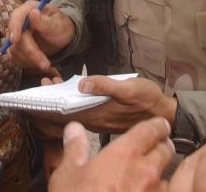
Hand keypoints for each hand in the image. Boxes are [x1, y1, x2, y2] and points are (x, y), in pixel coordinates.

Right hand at [5, 0, 75, 71]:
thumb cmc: (61, 27)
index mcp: (29, 8)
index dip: (14, 28)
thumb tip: (33, 13)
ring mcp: (16, 34)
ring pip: (14, 50)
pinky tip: (37, 63)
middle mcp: (20, 21)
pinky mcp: (16, 46)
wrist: (62, 38)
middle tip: (45, 64)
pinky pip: (14, 57)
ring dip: (29, 60)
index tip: (15, 40)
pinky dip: (25, 62)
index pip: (16, 17)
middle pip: (16, 38)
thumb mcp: (57, 24)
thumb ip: (44, 22)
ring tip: (45, 64)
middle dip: (30, 52)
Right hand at [48, 118, 172, 191]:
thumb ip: (74, 149)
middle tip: (155, 149)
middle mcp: (147, 172)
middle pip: (166, 150)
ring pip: (168, 178)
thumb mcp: (66, 176)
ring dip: (160, 177)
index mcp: (126, 154)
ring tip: (148, 182)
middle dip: (162, 148)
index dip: (156, 126)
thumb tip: (73, 129)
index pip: (151, 129)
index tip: (158, 125)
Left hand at [52, 76, 174, 133]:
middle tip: (45, 83)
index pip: (64, 117)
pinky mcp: (106, 119)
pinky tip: (74, 91)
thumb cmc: (148, 100)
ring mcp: (100, 121)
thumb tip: (82, 83)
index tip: (39, 93)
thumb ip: (105, 86)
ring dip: (62, 100)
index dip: (49, 107)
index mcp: (97, 116)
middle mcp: (95, 122)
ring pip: (73, 113)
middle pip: (65, 116)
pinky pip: (83, 112)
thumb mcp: (129, 88)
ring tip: (55, 84)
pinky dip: (73, 102)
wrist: (165, 114)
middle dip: (52, 101)